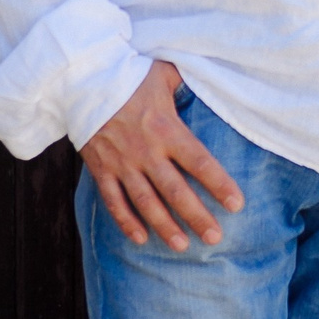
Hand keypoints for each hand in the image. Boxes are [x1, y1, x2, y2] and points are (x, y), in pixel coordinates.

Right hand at [80, 60, 244, 250]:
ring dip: (164, 226)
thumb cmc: (127, 74)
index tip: (236, 204)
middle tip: (215, 238)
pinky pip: (113, 201)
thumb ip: (186, 82)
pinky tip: (140, 239)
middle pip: (176, 191)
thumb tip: (210, 80)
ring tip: (183, 246)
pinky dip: (125, 222)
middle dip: (197, 216)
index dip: (219, 184)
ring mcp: (122, 163)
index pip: (199, 161)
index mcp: (166, 128)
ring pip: (146, 202)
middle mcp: (146, 150)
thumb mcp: (162, 72)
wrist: (81, 79)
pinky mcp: (101, 169)